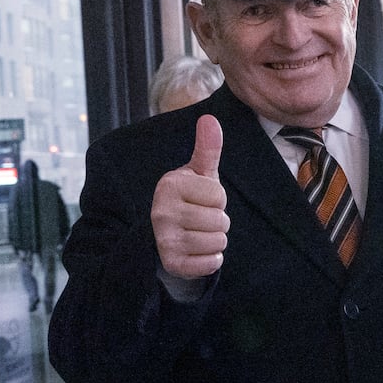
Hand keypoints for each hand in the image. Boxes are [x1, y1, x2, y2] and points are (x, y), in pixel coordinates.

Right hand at [152, 114, 229, 278]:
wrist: (168, 234)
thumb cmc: (190, 198)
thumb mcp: (199, 173)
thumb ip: (207, 148)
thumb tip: (210, 119)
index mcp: (170, 185)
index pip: (220, 196)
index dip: (218, 199)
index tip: (201, 200)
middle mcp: (162, 212)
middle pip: (221, 221)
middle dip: (218, 221)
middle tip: (201, 219)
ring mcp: (165, 239)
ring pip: (218, 242)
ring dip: (216, 240)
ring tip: (199, 233)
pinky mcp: (172, 263)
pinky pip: (212, 264)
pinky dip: (212, 260)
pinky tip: (198, 251)